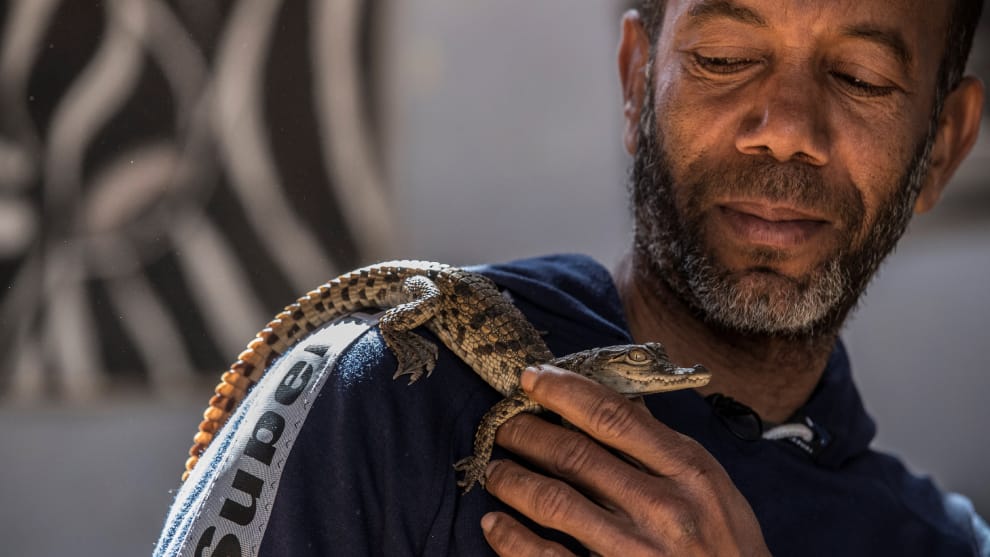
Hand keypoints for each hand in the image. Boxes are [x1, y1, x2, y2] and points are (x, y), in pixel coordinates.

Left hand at [481, 364, 769, 556]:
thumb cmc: (726, 546)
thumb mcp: (712, 486)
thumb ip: (664, 447)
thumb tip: (616, 403)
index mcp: (688, 471)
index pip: (614, 415)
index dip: (564, 391)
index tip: (531, 378)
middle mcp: (662, 508)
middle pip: (575, 454)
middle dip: (527, 433)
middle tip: (503, 425)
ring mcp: (635, 551)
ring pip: (553, 501)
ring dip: (512, 480)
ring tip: (495, 471)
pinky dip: (512, 539)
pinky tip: (496, 525)